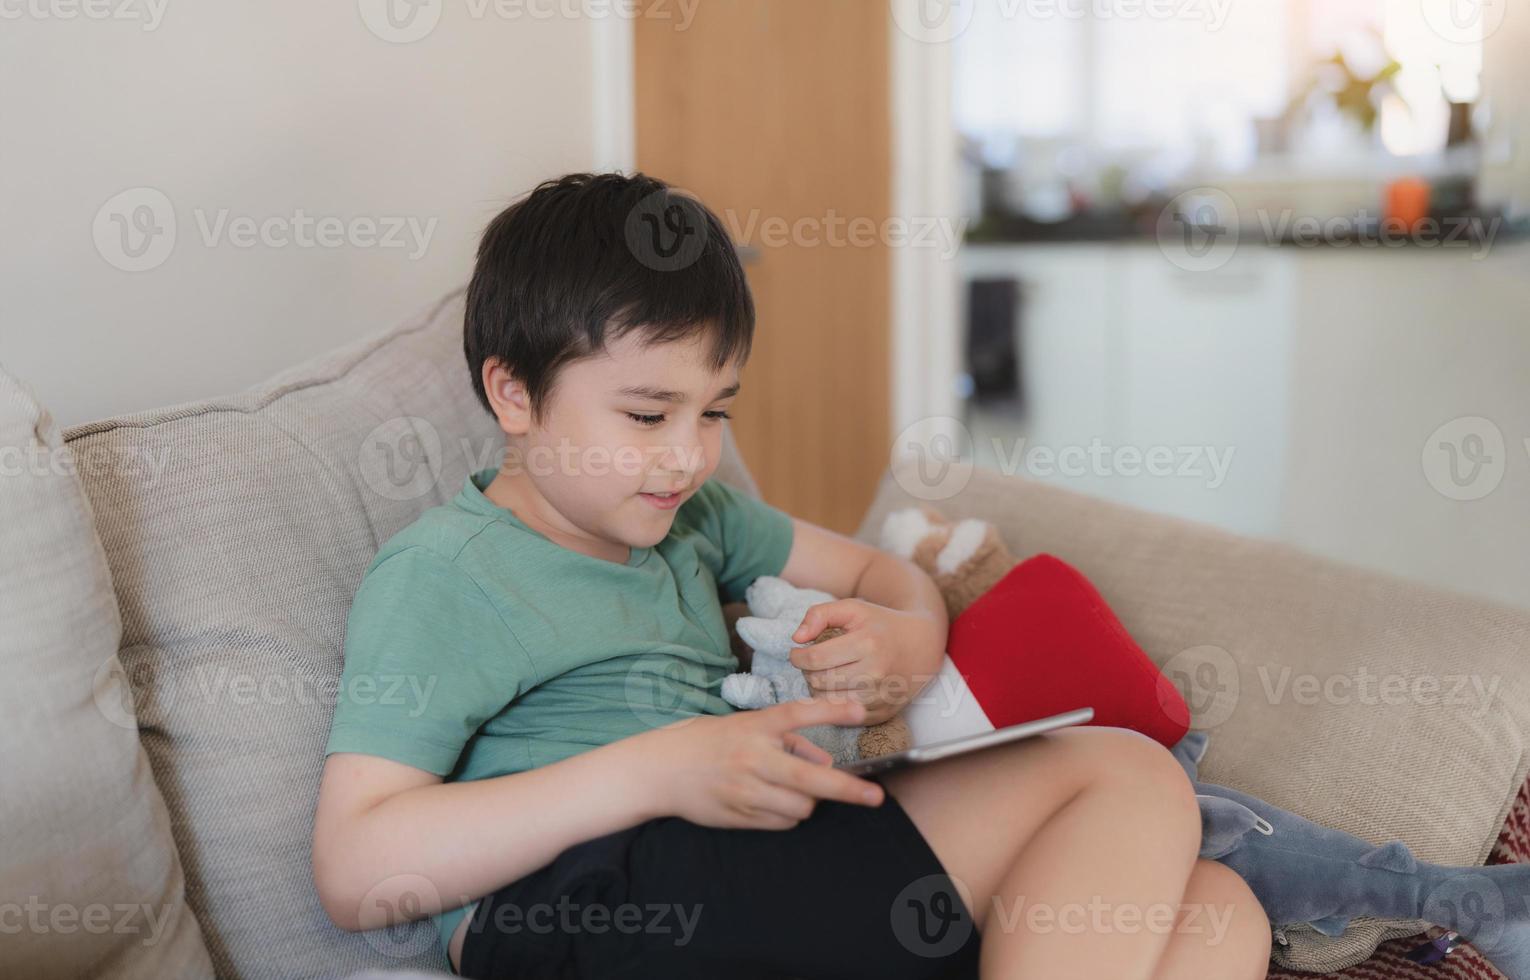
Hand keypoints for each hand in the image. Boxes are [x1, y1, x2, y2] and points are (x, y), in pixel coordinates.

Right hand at [640, 698, 885, 829]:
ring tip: (791, 788)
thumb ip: (789, 741)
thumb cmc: (710, 743)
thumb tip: (827, 762)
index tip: (860, 712)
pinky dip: (787, 814)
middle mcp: (753, 757)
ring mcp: (746, 789)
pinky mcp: (740, 814)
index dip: (831, 712)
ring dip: (808, 801)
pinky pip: (782, 822)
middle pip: (810, 777)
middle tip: (876, 797)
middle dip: (847, 790)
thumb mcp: (747, 729)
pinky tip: (771, 801)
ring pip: (800, 806)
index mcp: (755, 727)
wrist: (662, 770)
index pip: (798, 714)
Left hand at [789, 598, 943, 723]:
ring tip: (824, 672)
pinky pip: (842, 715)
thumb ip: (819, 614)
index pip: (815, 658)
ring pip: (826, 701)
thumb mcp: (852, 608)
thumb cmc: (881, 625)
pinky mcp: (881, 714)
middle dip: (807, 671)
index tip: (797, 652)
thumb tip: (796, 638)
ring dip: (817, 688)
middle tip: (813, 662)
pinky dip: (833, 702)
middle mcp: (875, 674)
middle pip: (819, 681)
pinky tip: (838, 687)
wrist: (922, 645)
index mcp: (867, 644)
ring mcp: (880, 697)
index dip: (797, 656)